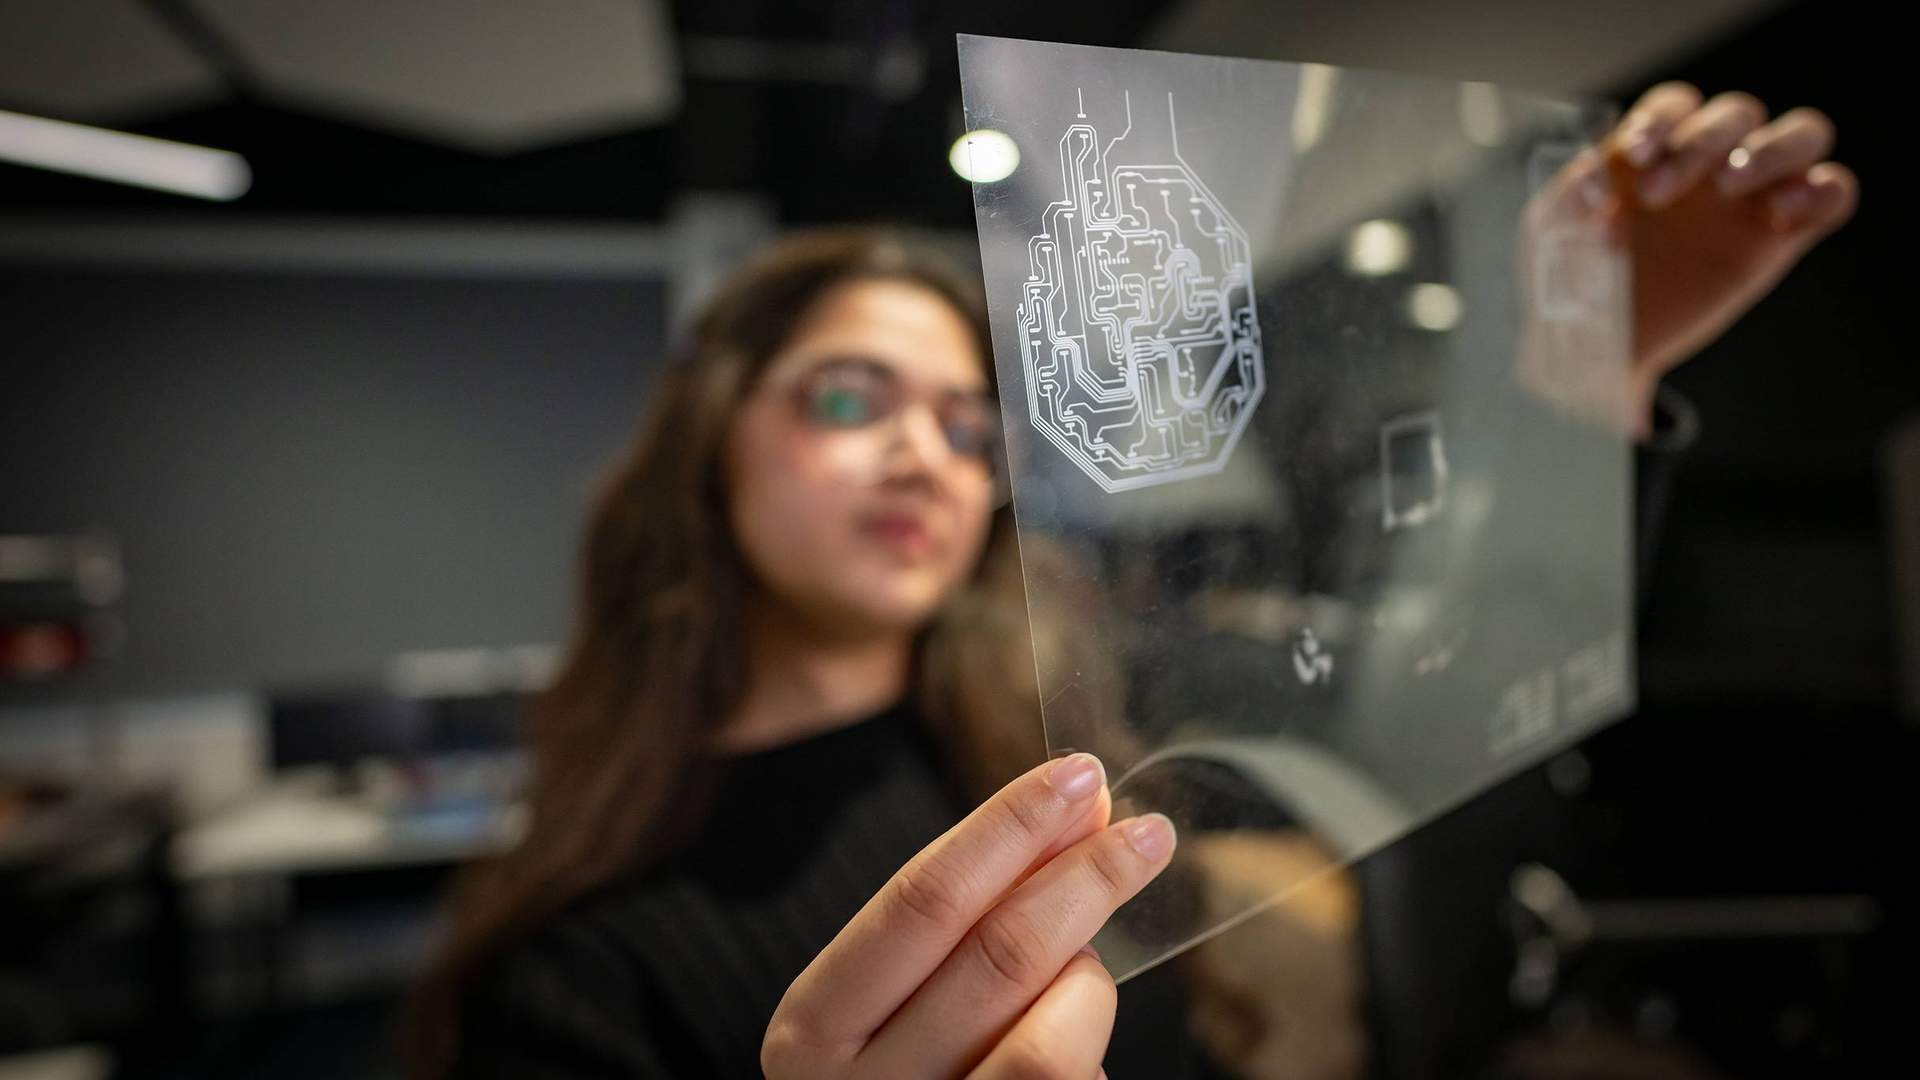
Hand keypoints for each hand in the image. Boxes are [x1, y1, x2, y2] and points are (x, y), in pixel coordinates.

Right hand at [761, 753, 1175, 1079]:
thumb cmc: (901, 1077)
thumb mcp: (894, 1004)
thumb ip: (961, 920)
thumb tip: (1073, 809)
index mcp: (811, 1032)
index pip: (917, 901)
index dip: (1006, 828)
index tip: (1078, 776)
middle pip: (995, 957)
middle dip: (1084, 877)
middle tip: (1147, 832)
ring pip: (1048, 1047)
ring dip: (1086, 987)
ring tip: (1083, 973)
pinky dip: (1087, 1052)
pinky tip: (1072, 1044)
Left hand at [1540, 83, 1857, 433]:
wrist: (1601, 346)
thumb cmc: (1576, 280)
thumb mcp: (1552, 236)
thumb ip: (1568, 199)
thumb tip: (1597, 182)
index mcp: (1655, 151)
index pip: (1676, 106)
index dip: (1663, 120)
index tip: (1635, 156)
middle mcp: (1708, 165)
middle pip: (1737, 112)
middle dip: (1702, 141)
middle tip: (1660, 195)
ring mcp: (1751, 198)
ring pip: (1802, 133)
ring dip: (1773, 148)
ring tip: (1730, 188)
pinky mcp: (1782, 238)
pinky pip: (1833, 193)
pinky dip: (1823, 190)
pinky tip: (1782, 213)